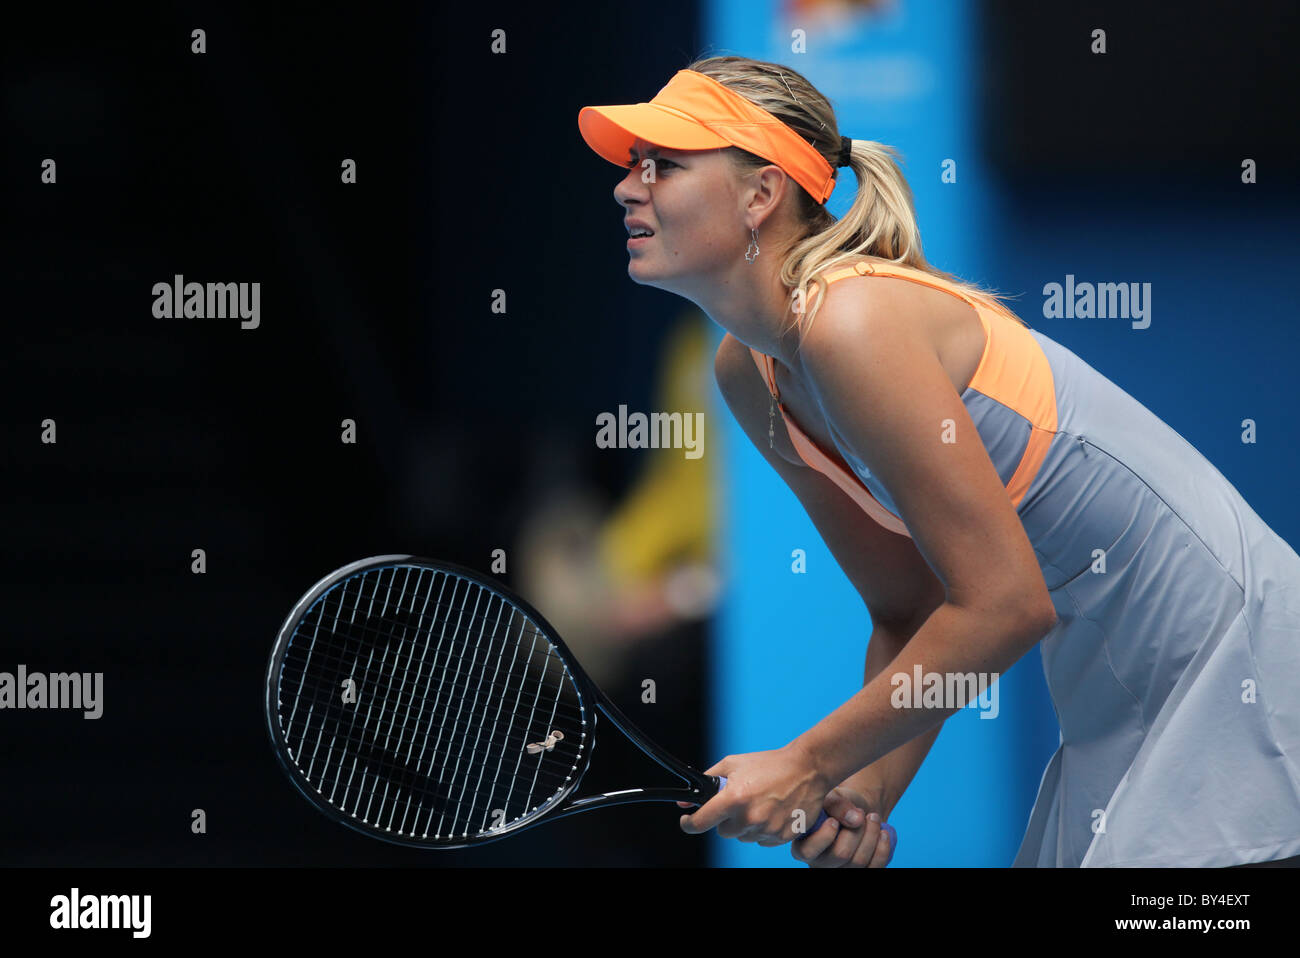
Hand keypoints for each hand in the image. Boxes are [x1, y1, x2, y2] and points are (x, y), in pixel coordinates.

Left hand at [678, 742, 830, 845]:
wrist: (807, 769)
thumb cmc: (770, 764)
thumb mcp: (733, 764)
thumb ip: (708, 780)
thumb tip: (685, 800)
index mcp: (734, 798)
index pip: (701, 822)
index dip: (689, 823)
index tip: (687, 821)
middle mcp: (749, 817)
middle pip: (724, 832)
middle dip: (726, 819)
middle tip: (738, 803)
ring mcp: (767, 829)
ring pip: (744, 837)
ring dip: (746, 825)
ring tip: (760, 804)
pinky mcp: (782, 836)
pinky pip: (763, 840)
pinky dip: (763, 830)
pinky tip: (772, 811)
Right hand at [791, 786, 895, 866]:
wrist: (856, 812)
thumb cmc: (837, 803)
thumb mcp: (831, 796)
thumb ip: (835, 803)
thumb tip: (855, 820)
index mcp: (802, 844)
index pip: (808, 851)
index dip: (824, 836)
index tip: (835, 819)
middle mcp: (819, 863)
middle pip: (840, 854)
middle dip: (855, 831)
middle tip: (861, 813)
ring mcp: (840, 870)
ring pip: (859, 861)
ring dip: (871, 835)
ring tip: (873, 817)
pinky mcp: (860, 871)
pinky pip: (875, 868)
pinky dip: (882, 849)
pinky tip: (883, 833)